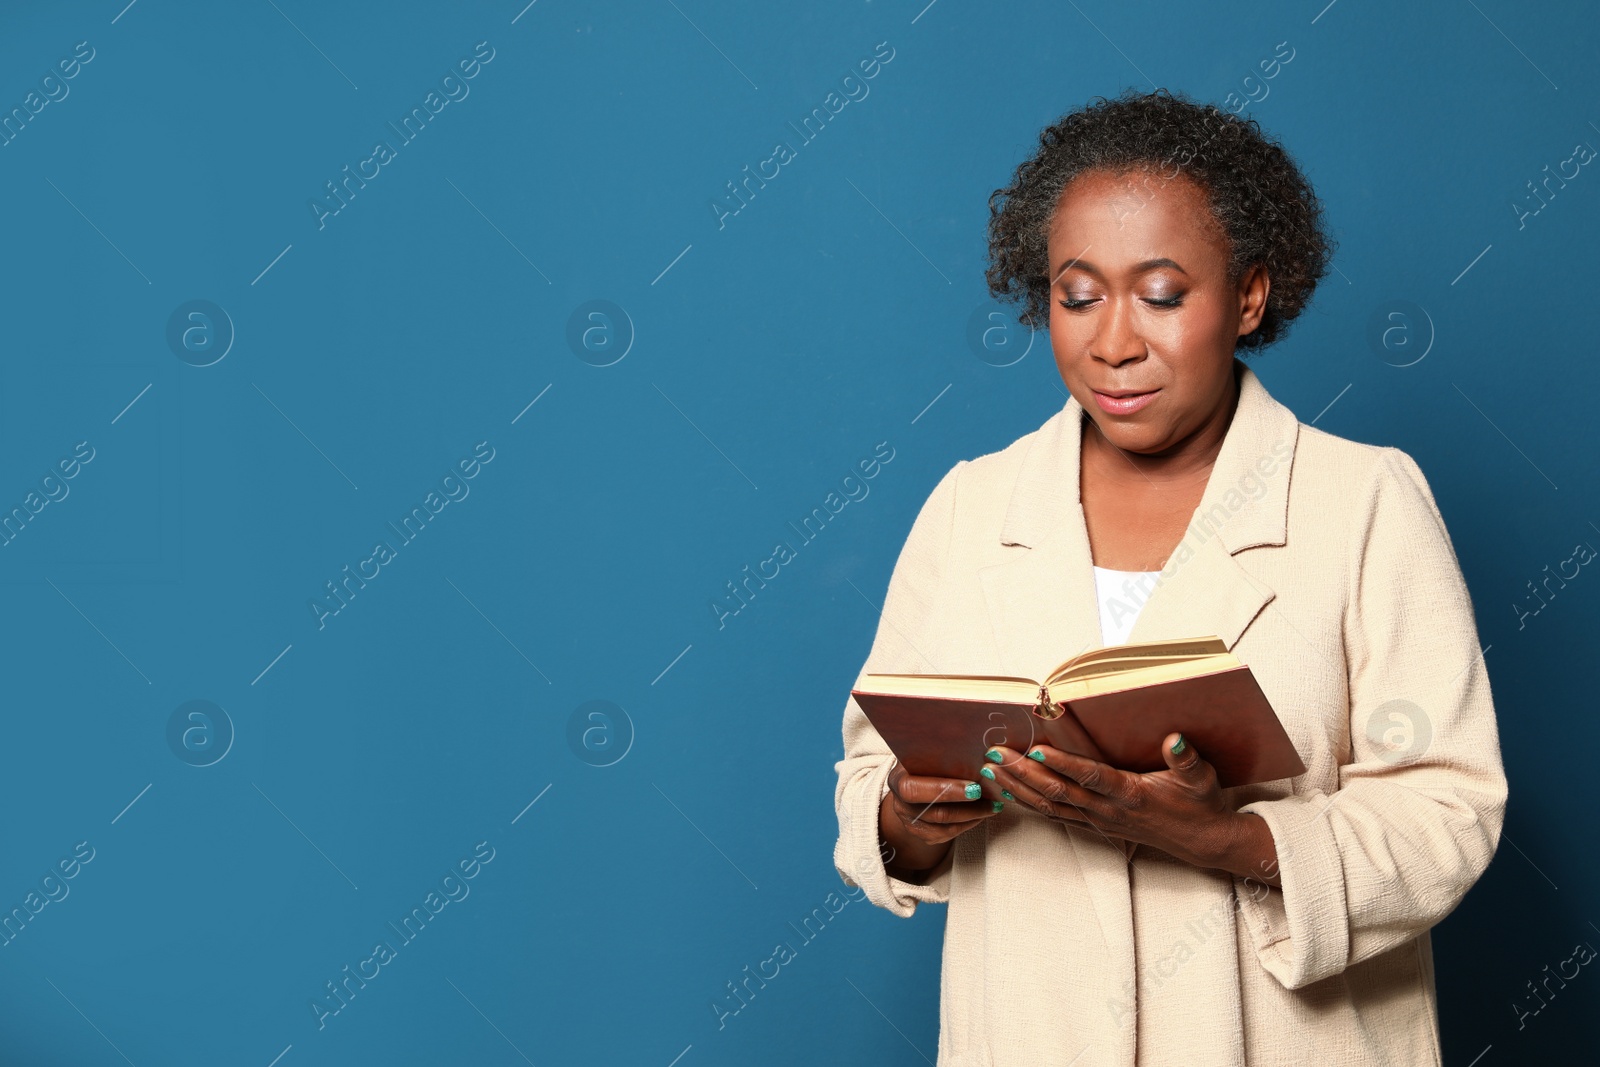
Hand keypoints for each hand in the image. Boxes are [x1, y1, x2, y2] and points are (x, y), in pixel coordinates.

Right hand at [878, 760, 1002, 872]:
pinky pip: (948, 834)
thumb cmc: (924, 764)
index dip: (945, 790)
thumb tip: (974, 750)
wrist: (914, 783)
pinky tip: (981, 814)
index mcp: (898, 780)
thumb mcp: (927, 754)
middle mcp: (900, 804)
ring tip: (993, 806)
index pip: (915, 789)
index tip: (974, 787)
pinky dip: (968, 824)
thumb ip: (942, 754)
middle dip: (967, 808)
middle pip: (935, 813)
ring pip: (945, 827)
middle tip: (991, 800)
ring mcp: (911, 823)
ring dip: (973, 817)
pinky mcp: (923, 835)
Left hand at [979, 733, 1276, 881]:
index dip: (1062, 764)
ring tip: (991, 769)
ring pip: (1050, 806)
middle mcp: (1109, 811)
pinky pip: (1055, 814)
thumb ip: (1187, 758)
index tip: (1036, 749)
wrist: (1203, 840)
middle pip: (1059, 792)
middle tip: (995, 754)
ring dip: (1018, 788)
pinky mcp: (1095, 826)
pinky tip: (1009, 791)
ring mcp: (1099, 821)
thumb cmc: (1200, 803)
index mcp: (1131, 794)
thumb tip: (1175, 737)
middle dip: (1024, 773)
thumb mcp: (1202, 778)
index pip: (1090, 777)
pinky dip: (1030, 802)